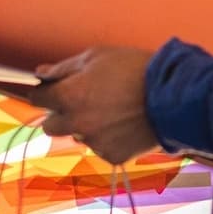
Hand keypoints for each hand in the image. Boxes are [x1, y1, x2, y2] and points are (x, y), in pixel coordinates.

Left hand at [37, 45, 159, 163]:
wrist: (174, 95)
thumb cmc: (136, 69)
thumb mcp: (97, 57)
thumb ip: (63, 68)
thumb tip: (41, 73)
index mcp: (68, 97)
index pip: (38, 99)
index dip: (45, 93)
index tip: (53, 90)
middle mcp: (77, 123)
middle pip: (51, 126)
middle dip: (61, 115)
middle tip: (83, 102)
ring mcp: (94, 142)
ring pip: (79, 136)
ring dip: (88, 126)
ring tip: (114, 110)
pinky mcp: (112, 156)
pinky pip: (102, 148)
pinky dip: (109, 139)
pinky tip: (125, 124)